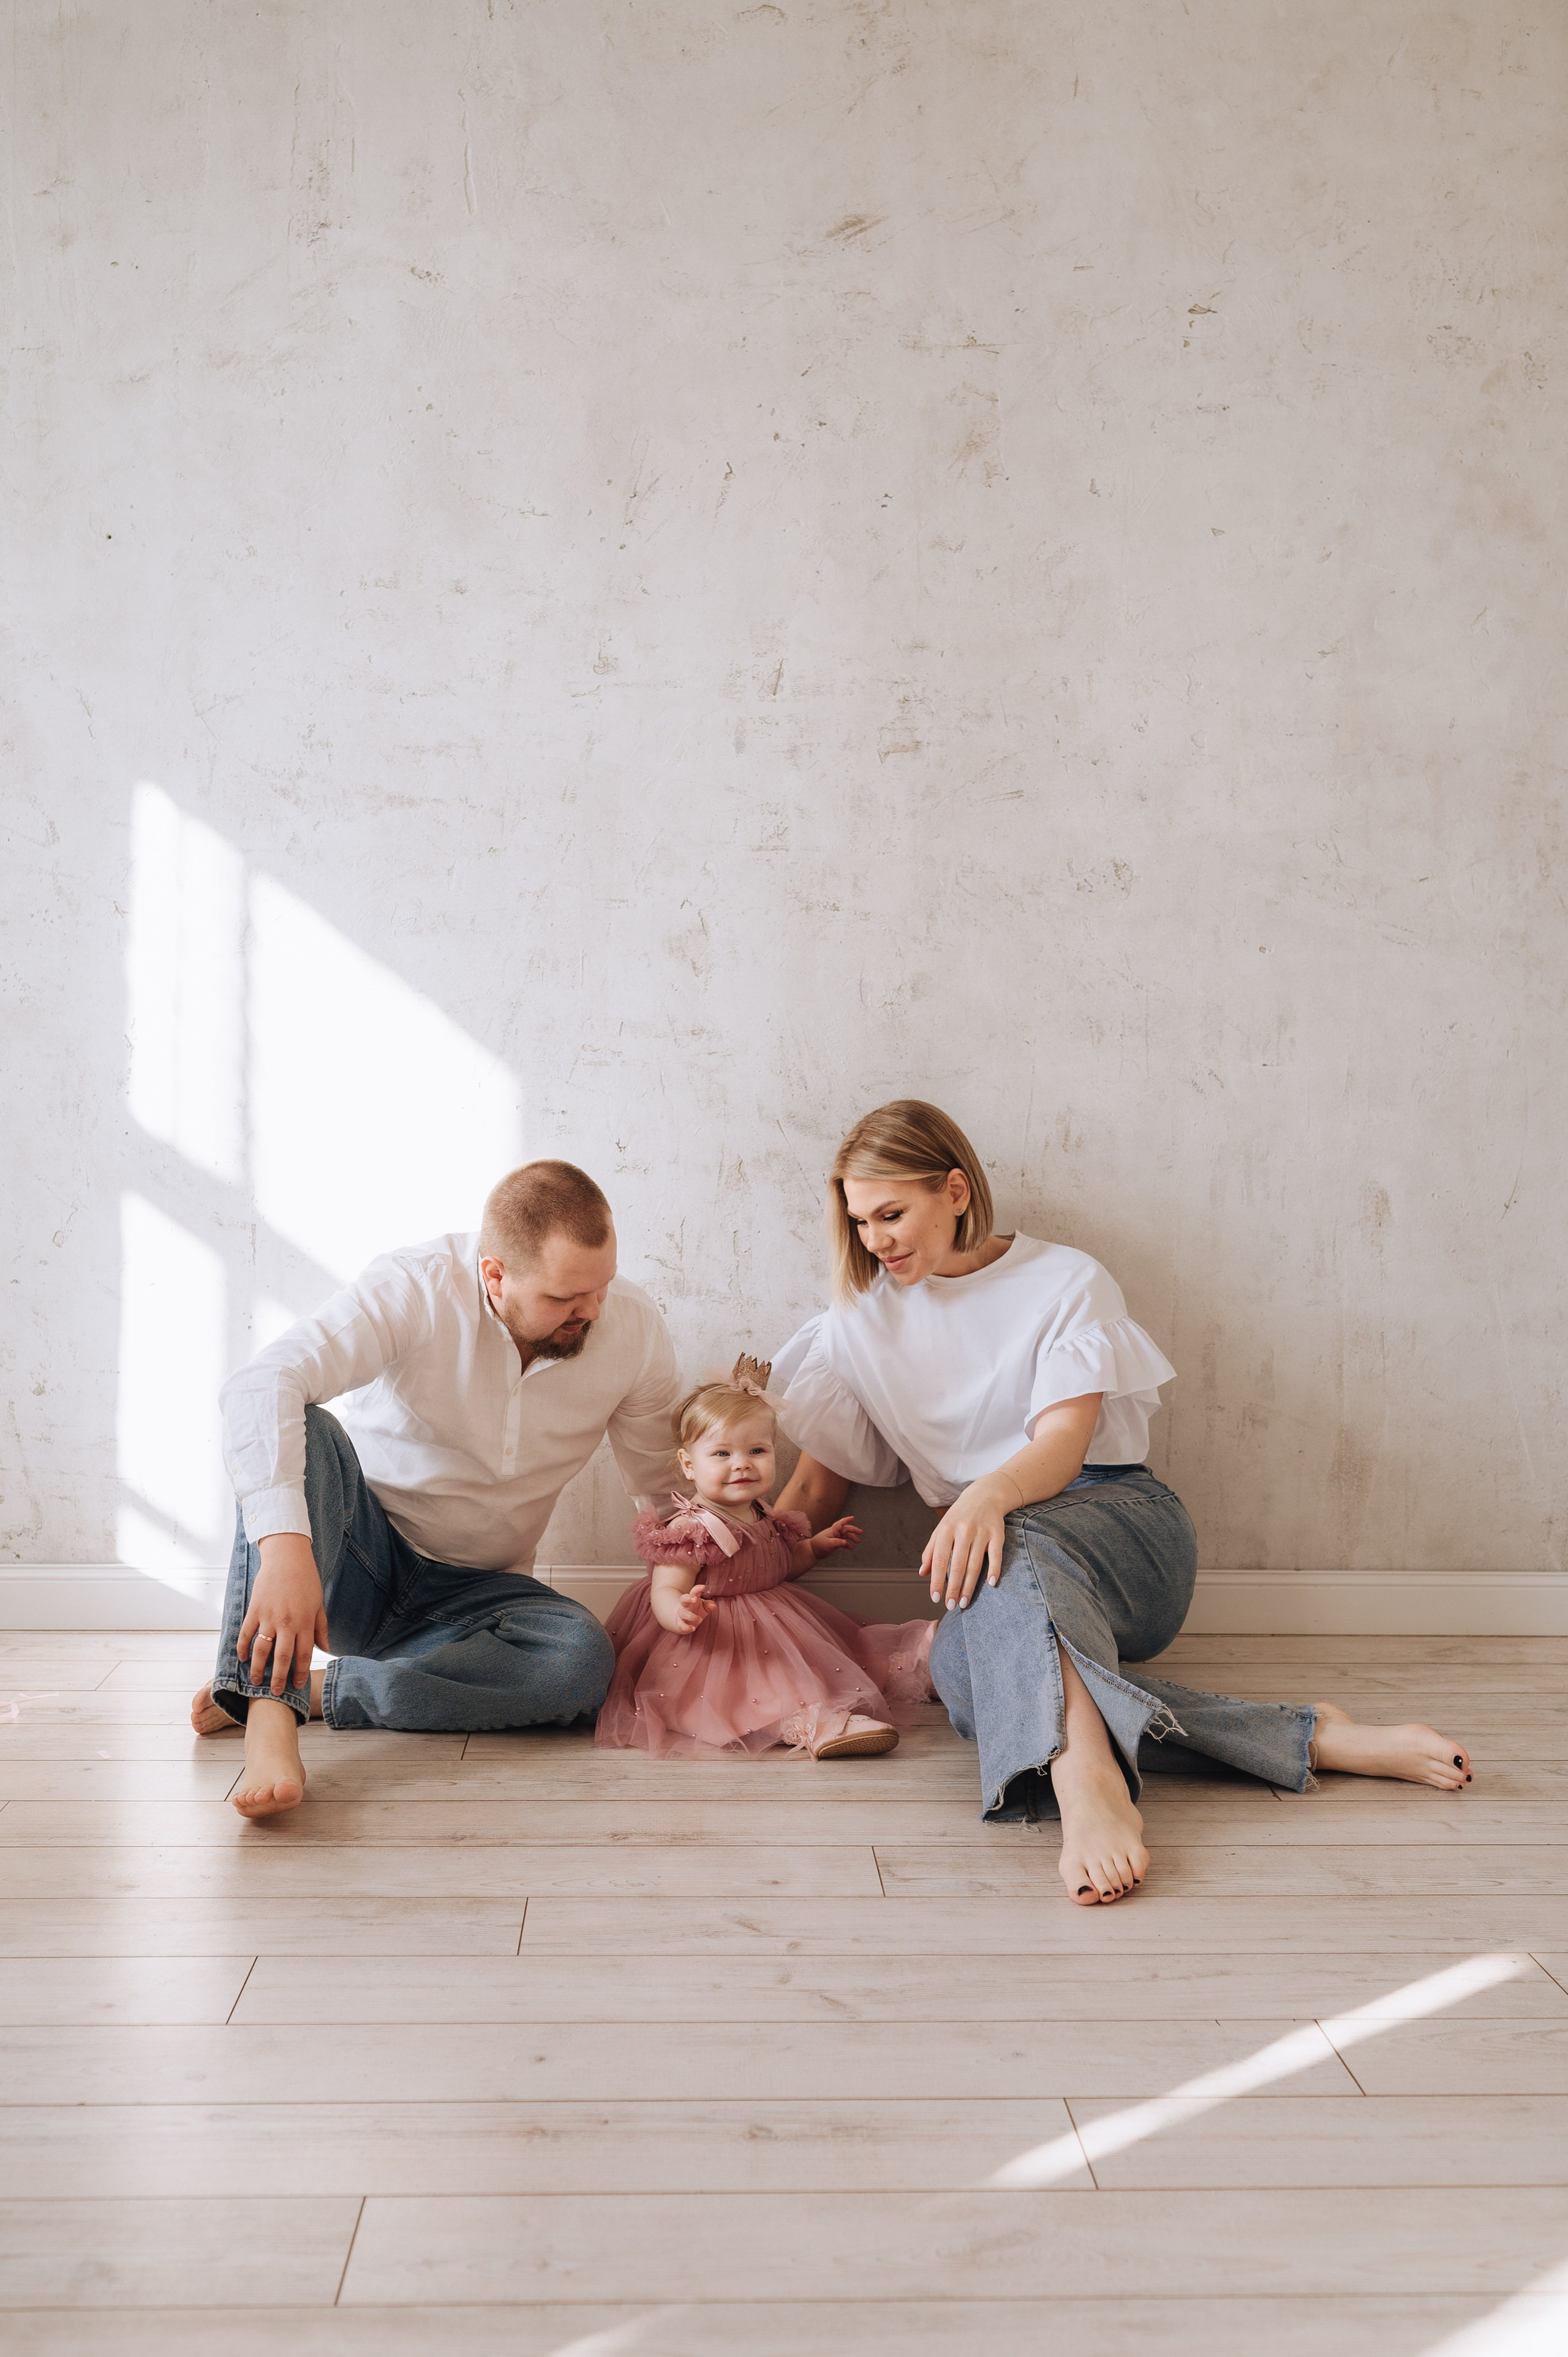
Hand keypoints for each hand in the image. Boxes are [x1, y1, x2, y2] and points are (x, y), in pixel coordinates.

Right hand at [240, 1533, 328, 1696]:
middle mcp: (287, 1623)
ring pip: (261, 1650)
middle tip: (275, 1693)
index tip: (298, 1685)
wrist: (287, 1556)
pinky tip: (242, 1658)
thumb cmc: (306, 1579)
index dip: (300, 1673)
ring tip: (256, 1682)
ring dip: (258, 1669)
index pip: (304, 1655)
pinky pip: (246, 1633)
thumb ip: (321, 1627)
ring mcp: (269, 1617)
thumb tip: (325, 1648)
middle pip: (282, 1658)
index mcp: (305, 1622)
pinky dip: (242, 1648)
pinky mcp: (254, 1609)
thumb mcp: (319, 1603)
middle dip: (278, 1679)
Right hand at [671, 1583, 715, 1634]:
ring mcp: (682, 1614)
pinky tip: (693, 1628)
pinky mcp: (680, 1623)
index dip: (698, 1588)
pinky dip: (686, 1627)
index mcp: (692, 1599)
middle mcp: (685, 1605)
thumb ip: (709, 1605)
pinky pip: (681, 1625)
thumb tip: (713, 1606)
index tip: (703, 1586)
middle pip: (683, 1599)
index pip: (694, 1592)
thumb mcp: (704, 1607)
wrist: (683, 1620)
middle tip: (695, 1599)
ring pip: (683, 1613)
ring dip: (692, 1616)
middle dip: (688, 1598)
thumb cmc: (696, 1611)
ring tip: (700, 1620)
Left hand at [811, 1516, 862, 1559]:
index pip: (841, 1523)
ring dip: (852, 1537)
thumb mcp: (828, 1543)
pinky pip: (843, 1542)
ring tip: (857, 1541)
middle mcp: (834, 1533)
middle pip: (846, 1529)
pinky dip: (847, 1544)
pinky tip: (851, 1547)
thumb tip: (845, 1542)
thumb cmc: (818, 1545)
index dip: (847, 1520)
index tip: (853, 1517)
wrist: (812, 1551)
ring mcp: (835, 1537)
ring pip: (846, 1535)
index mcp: (833, 1530)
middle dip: (853, 1530)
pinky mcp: (835, 1543)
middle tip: (860, 1532)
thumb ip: (837, 1542)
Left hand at [920, 1478, 1016, 1611]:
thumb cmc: (959, 1517)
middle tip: (950, 1606)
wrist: (985, 1495)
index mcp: (946, 1530)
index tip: (935, 1598)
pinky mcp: (997, 1533)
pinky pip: (996, 1555)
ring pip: (974, 1564)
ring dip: (969, 1586)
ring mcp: (981, 1532)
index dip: (936, 1580)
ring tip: (964, 1602)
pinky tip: (991, 1584)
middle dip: (953, 1588)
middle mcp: (963, 1530)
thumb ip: (931, 1551)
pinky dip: (994, 1570)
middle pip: (957, 1565)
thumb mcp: (941, 1529)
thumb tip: (922, 1573)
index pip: (939, 1560)